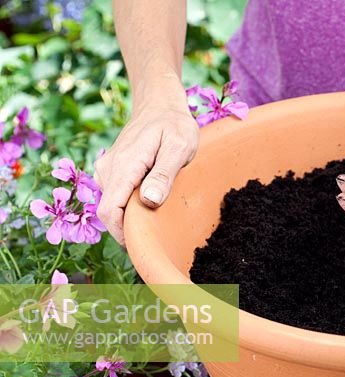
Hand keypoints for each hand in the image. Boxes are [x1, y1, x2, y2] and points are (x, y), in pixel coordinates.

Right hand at [95, 99, 197, 245]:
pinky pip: (116, 197)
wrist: (158, 104)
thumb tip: (149, 201)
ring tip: (158, 214)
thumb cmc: (174, 124)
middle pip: (109, 213)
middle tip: (158, 235)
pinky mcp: (111, 171)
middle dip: (129, 229)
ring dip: (131, 216)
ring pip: (112, 206)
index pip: (110, 211)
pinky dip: (130, 206)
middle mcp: (108, 169)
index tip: (144, 245)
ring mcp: (107, 170)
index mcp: (124, 166)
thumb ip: (164, 174)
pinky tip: (150, 202)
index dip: (123, 234)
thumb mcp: (179, 147)